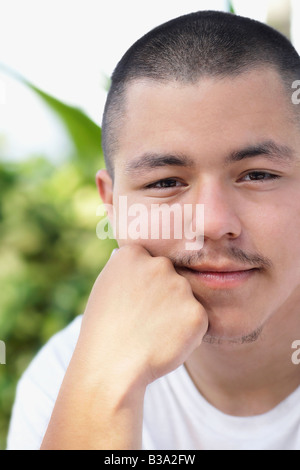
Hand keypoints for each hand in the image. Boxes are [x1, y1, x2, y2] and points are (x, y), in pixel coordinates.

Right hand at [77, 245, 208, 387]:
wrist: (110, 368)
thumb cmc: (103, 331)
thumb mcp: (106, 288)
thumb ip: (130, 272)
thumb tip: (149, 263)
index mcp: (132, 253)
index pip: (149, 261)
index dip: (143, 284)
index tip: (133, 301)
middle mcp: (159, 264)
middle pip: (171, 277)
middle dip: (164, 296)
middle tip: (144, 320)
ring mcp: (180, 287)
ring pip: (185, 299)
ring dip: (176, 314)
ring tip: (152, 334)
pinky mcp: (197, 312)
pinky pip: (197, 320)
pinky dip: (187, 333)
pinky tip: (165, 343)